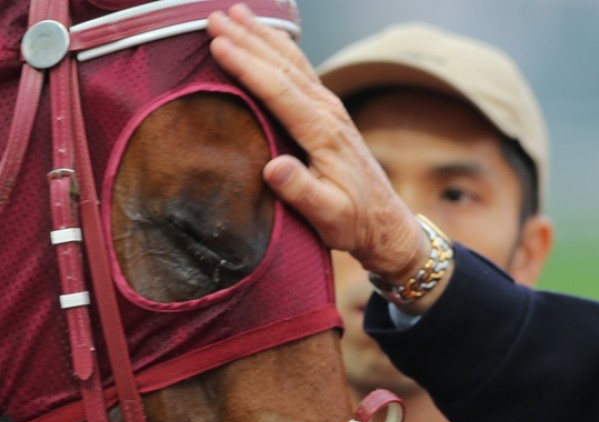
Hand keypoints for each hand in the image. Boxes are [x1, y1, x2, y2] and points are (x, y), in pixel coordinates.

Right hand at [206, 4, 428, 291]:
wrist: (385, 223)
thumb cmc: (353, 222)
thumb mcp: (328, 216)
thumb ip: (302, 192)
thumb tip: (274, 168)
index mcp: (324, 134)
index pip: (280, 90)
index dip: (247, 66)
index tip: (218, 44)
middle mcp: (329, 113)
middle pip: (284, 66)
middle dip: (248, 39)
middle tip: (213, 17)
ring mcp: (331, 110)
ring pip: (293, 63)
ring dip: (262, 36)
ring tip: (233, 12)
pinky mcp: (330, 113)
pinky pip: (301, 72)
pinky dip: (279, 48)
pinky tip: (266, 35)